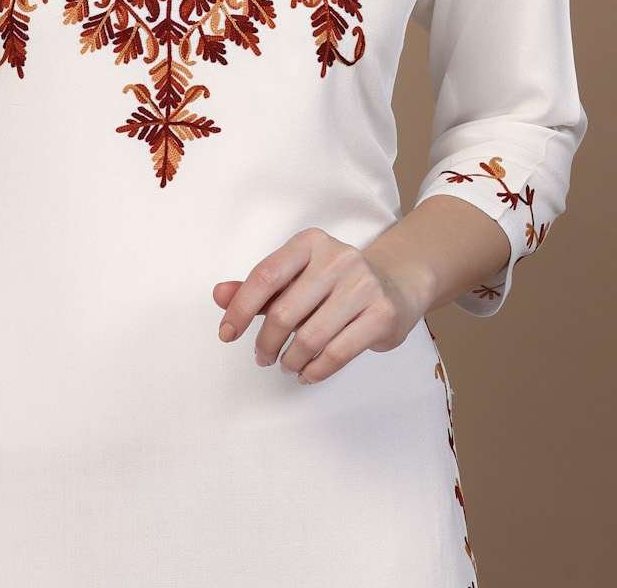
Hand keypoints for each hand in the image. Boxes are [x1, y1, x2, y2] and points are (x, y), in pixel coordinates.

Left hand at [212, 226, 430, 384]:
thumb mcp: (296, 277)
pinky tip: (307, 373)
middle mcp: (337, 258)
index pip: (265, 276)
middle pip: (285, 311)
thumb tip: (219, 295)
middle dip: (266, 342)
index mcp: (309, 243)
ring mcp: (363, 285)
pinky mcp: (382, 314)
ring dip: (291, 360)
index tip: (227, 333)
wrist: (396, 282)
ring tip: (286, 365)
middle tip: (262, 357)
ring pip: (310, 337)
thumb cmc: (334, 283)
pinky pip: (337, 353)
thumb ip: (257, 288)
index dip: (241, 308)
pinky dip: (315, 370)